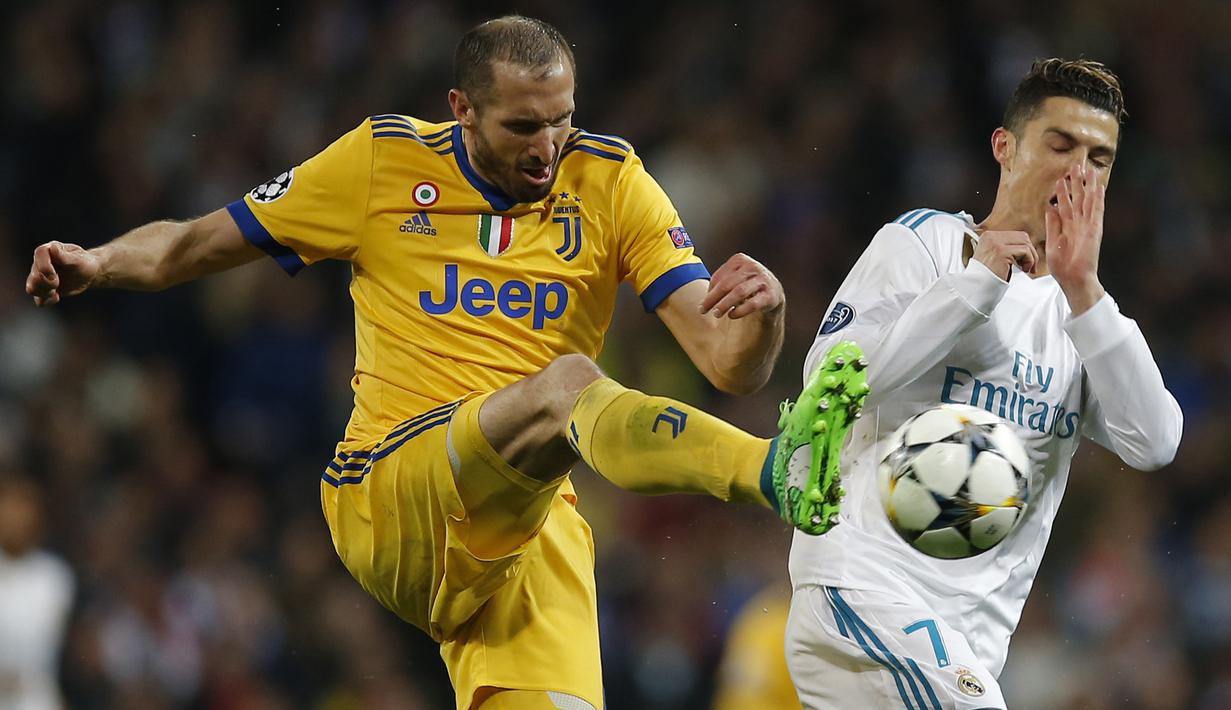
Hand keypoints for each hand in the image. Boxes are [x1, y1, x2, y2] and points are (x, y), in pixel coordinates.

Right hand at [25, 241, 100, 305]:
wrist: (88, 274)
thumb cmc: (84, 262)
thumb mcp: (79, 259)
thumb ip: (66, 256)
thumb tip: (52, 248)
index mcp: (49, 250)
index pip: (39, 253)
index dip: (44, 266)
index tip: (53, 275)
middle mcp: (40, 263)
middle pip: (33, 274)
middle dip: (45, 282)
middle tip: (57, 282)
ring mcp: (40, 277)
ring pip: (32, 288)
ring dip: (44, 292)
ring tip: (55, 291)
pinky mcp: (44, 290)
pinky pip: (39, 299)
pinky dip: (46, 300)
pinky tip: (56, 297)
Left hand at [698, 252, 783, 318]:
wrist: (773, 292)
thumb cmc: (746, 285)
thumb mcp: (733, 279)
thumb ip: (719, 285)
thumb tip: (704, 302)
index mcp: (740, 259)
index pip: (719, 277)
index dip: (709, 291)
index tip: (702, 304)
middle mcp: (752, 266)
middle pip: (727, 284)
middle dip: (713, 298)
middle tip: (703, 310)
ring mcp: (763, 280)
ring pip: (739, 292)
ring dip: (725, 304)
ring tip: (716, 314)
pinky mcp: (771, 295)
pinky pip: (753, 304)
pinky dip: (740, 311)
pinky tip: (732, 315)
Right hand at [972, 230, 1037, 280]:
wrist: (976, 289)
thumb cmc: (985, 279)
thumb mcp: (994, 258)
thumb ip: (1006, 249)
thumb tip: (1025, 248)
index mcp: (988, 237)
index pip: (1015, 235)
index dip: (1024, 248)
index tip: (1025, 260)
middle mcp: (990, 237)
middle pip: (1022, 237)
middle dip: (1030, 252)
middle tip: (1029, 265)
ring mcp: (995, 243)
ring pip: (1025, 243)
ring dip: (1031, 258)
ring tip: (1026, 269)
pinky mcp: (1002, 252)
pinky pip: (1025, 251)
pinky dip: (1029, 261)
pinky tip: (1024, 270)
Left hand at [1046, 162, 1105, 313]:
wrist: (1073, 279)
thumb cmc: (1063, 266)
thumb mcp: (1052, 242)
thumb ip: (1052, 225)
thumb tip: (1050, 207)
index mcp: (1068, 227)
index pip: (1066, 204)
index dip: (1064, 191)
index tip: (1061, 177)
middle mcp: (1079, 224)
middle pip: (1078, 198)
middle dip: (1077, 182)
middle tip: (1075, 165)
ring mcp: (1088, 226)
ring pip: (1088, 200)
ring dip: (1088, 185)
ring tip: (1088, 169)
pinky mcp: (1094, 230)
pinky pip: (1097, 211)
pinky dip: (1098, 198)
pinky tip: (1099, 186)